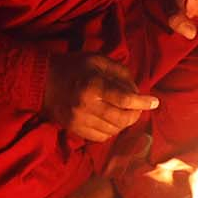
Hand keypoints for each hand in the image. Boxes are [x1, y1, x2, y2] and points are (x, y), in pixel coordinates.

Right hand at [41, 52, 157, 142]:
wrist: (42, 82)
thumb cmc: (74, 67)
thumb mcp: (98, 60)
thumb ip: (120, 73)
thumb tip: (137, 90)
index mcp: (93, 86)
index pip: (125, 99)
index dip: (143, 102)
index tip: (154, 102)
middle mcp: (86, 106)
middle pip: (122, 118)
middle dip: (135, 114)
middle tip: (139, 108)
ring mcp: (79, 121)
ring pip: (113, 130)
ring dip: (124, 123)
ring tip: (126, 113)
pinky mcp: (74, 130)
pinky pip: (101, 137)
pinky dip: (111, 131)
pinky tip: (112, 121)